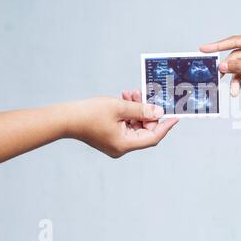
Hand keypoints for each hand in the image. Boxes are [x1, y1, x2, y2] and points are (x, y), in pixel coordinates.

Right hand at [64, 93, 178, 157]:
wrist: (65, 118)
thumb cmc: (89, 113)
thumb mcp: (120, 107)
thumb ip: (142, 109)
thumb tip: (159, 112)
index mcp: (125, 144)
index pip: (153, 137)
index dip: (165, 126)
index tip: (175, 116)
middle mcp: (121, 147)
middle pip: (144, 130)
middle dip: (146, 111)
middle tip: (144, 93)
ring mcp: (115, 143)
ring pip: (135, 125)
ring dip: (136, 109)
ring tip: (131, 93)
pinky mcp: (110, 137)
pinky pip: (125, 125)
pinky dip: (128, 113)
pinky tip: (125, 98)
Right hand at [200, 30, 240, 97]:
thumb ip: (240, 66)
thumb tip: (223, 66)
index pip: (235, 41)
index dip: (218, 45)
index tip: (204, 48)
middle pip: (235, 55)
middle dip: (228, 68)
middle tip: (217, 76)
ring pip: (238, 66)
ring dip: (234, 78)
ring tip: (233, 90)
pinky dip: (239, 80)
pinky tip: (237, 89)